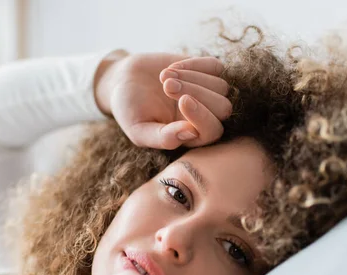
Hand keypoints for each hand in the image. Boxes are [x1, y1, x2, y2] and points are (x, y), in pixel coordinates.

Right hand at [95, 52, 231, 149]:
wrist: (123, 82)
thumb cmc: (130, 111)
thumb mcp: (139, 130)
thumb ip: (163, 138)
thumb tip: (191, 133)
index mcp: (191, 135)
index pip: (212, 131)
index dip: (202, 117)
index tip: (181, 101)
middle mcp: (204, 115)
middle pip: (223, 108)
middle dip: (197, 94)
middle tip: (167, 86)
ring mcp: (207, 92)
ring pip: (220, 87)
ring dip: (192, 79)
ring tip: (164, 77)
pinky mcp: (205, 71)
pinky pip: (216, 67)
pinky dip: (195, 65)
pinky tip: (172, 67)